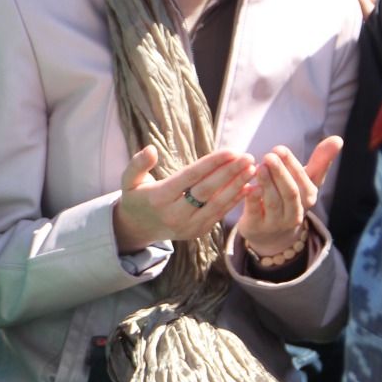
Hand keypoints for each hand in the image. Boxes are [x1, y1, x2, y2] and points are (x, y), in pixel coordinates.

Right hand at [112, 146, 256, 253]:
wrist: (138, 228)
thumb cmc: (137, 198)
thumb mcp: (129, 180)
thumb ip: (137, 164)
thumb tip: (151, 149)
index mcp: (158, 198)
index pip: (190, 177)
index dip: (211, 163)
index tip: (231, 151)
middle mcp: (174, 214)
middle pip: (207, 191)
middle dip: (230, 173)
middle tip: (248, 157)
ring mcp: (187, 226)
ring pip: (217, 204)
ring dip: (237, 186)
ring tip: (252, 169)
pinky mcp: (198, 232)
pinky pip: (219, 214)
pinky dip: (235, 200)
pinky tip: (248, 186)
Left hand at [234, 138, 341, 257]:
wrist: (273, 235)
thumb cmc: (290, 199)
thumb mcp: (306, 182)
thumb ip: (320, 161)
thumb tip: (338, 138)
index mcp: (308, 198)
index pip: (303, 180)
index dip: (291, 164)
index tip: (279, 149)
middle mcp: (295, 212)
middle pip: (290, 192)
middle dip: (280, 174)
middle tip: (269, 156)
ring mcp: (276, 222)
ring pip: (273, 203)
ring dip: (267, 184)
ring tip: (259, 168)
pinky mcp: (256, 227)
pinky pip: (255, 213)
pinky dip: (252, 200)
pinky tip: (247, 186)